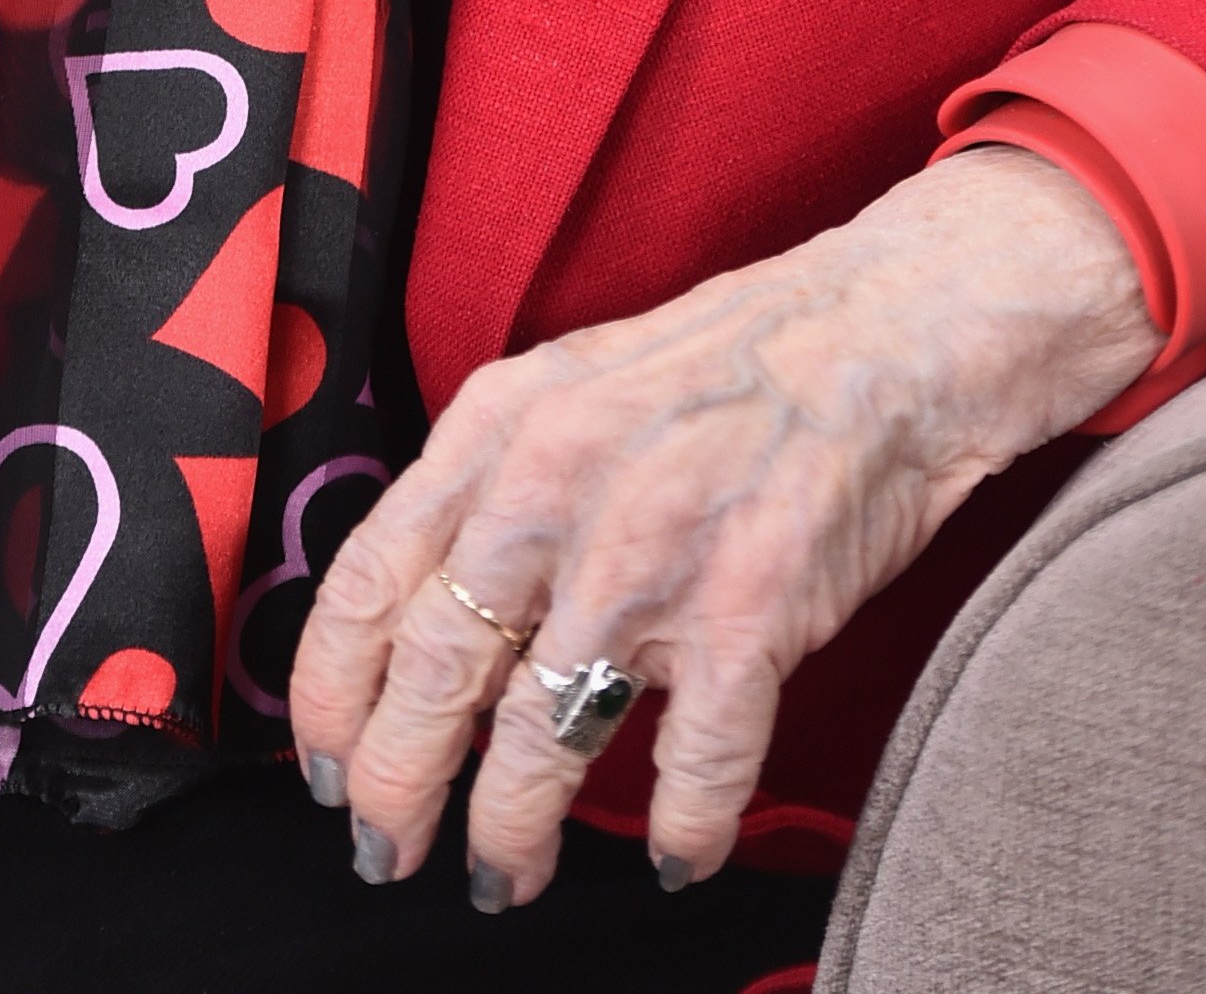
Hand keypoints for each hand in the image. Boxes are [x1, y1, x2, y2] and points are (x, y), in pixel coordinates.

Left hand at [289, 148, 1156, 909]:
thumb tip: (417, 607)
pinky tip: (674, 858)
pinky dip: (680, 832)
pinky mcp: (750, 614)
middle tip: (384, 848)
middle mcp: (555, 489)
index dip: (330, 694)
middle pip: (433, 674)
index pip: (369, 582)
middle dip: (393, 786)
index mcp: (498, 427)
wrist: (884, 329)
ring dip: (508, 831)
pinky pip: (695, 766)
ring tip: (501, 875)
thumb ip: (490, 483)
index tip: (322, 761)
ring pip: (540, 738)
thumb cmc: (726, 365)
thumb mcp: (570, 386)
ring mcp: (652, 556)